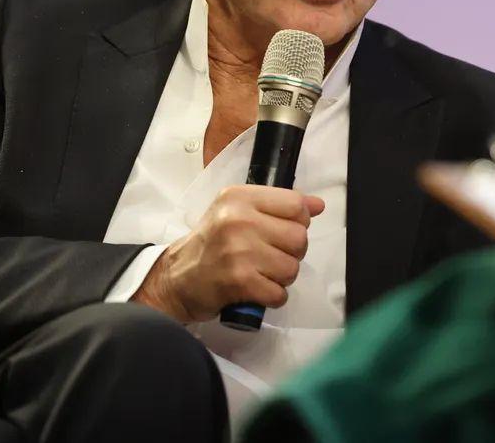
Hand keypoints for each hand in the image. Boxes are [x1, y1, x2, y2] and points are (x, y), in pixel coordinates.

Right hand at [132, 185, 324, 322]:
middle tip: (271, 256)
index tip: (283, 230)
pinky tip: (257, 289)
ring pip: (292, 267)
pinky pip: (279, 293)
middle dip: (291, 252)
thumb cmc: (211, 243)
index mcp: (239, 197)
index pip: (295, 204)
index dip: (299, 221)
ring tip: (262, 273)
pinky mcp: (239, 281)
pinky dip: (273, 296)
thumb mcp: (237, 211)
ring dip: (282, 277)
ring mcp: (239, 251)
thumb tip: (317, 205)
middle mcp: (239, 220)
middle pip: (299, 237)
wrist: (176, 278)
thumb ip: (278, 205)